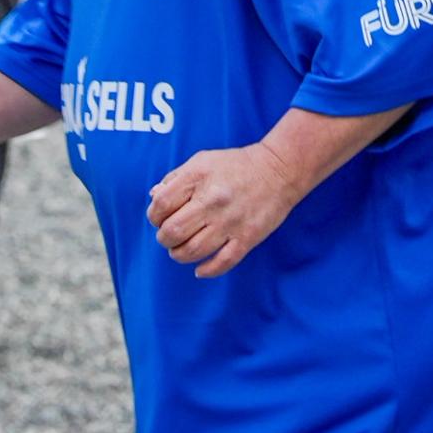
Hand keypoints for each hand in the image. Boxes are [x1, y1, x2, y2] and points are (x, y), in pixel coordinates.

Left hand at [147, 143, 304, 276]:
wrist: (279, 170)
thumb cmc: (235, 165)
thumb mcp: (200, 162)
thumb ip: (174, 179)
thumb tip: (153, 197)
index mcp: (197, 179)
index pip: (160, 205)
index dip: (154, 216)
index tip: (160, 218)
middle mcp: (212, 201)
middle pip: (172, 231)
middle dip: (164, 238)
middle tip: (169, 236)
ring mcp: (231, 221)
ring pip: (193, 250)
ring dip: (179, 255)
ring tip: (181, 249)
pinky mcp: (248, 237)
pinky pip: (223, 262)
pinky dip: (207, 270)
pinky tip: (199, 270)